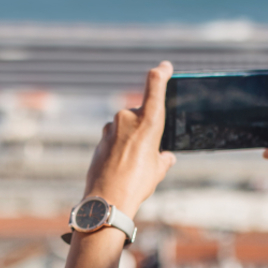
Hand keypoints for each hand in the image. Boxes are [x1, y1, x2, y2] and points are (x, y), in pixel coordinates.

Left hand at [84, 62, 176, 217]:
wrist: (107, 200)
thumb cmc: (137, 183)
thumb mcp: (158, 170)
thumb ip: (163, 158)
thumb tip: (166, 157)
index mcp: (148, 120)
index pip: (154, 83)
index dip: (161, 72)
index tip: (165, 67)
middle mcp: (128, 118)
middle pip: (141, 113)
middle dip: (147, 127)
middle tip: (151, 150)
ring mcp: (111, 128)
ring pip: (127, 126)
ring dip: (133, 139)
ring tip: (136, 165)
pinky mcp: (101, 139)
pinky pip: (116, 138)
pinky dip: (121, 147)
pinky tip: (123, 166)